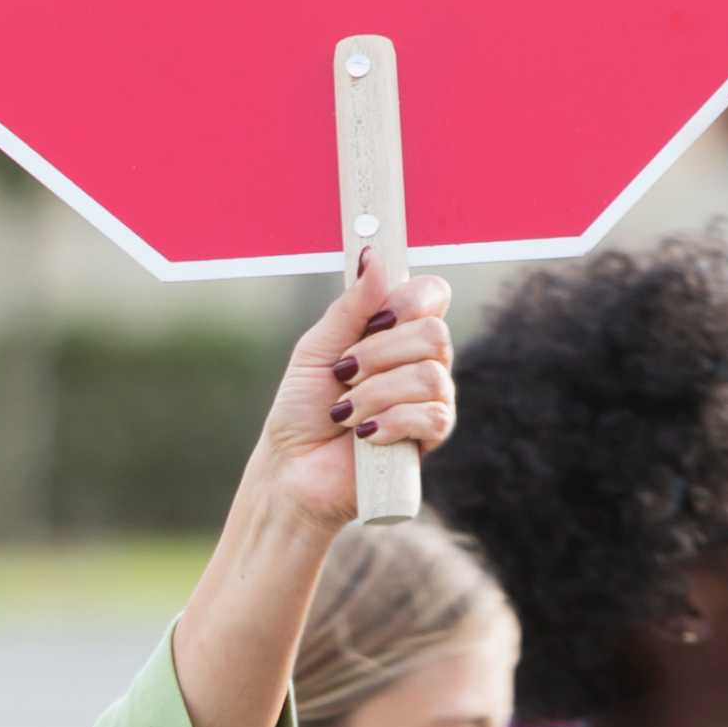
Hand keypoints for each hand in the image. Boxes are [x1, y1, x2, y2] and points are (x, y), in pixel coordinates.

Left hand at [255, 241, 457, 528]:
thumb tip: (374, 256)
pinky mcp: (429, 440)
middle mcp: (420, 363)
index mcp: (395, 334)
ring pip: (431, 377)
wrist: (292, 470)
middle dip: (380, 354)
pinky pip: (433, 417)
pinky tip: (365, 436)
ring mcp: (429, 401)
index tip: (375, 318)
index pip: (432, 295)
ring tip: (345, 413)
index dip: (411, 300)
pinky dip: (392, 422)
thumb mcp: (317, 349)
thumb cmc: (301, 410)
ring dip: (377, 394)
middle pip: (435, 334)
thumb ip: (350, 307)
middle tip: (344, 373)